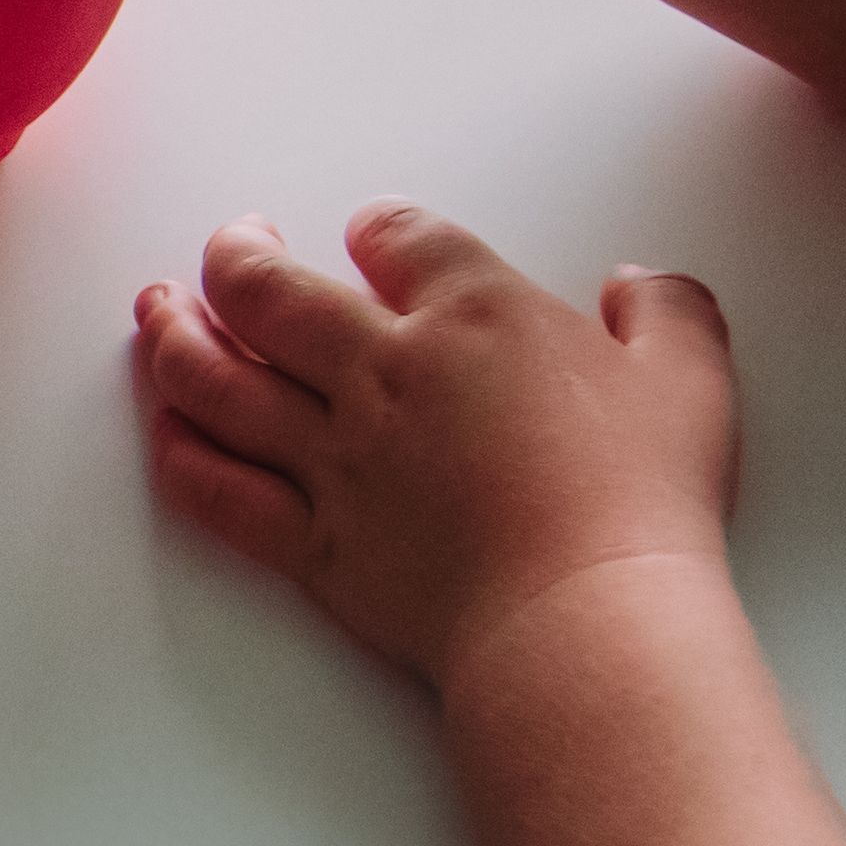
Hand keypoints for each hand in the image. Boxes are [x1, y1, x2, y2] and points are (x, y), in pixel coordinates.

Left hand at [136, 206, 744, 690]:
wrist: (583, 618)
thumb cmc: (641, 501)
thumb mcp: (690, 380)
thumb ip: (667, 313)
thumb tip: (639, 284)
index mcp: (475, 316)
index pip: (398, 236)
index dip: (376, 227)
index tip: (368, 234)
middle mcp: (385, 373)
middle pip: (268, 291)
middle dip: (234, 255)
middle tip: (229, 245)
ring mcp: (335, 459)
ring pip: (216, 380)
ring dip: (173, 336)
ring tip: (155, 309)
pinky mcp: (311, 541)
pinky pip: (217, 489)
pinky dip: (179, 453)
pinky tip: (166, 430)